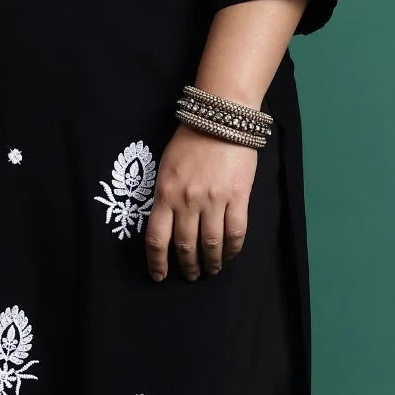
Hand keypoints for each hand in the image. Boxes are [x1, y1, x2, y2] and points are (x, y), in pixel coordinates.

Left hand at [143, 124, 257, 280]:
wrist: (220, 118)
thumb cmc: (190, 140)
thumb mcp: (166, 167)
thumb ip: (165, 195)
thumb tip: (167, 223)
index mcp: (165, 194)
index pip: (156, 239)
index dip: (157, 263)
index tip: (159, 276)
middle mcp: (187, 201)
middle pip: (185, 246)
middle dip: (187, 266)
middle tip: (191, 275)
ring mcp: (214, 200)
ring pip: (211, 244)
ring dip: (211, 262)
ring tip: (212, 270)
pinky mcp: (238, 197)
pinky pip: (236, 232)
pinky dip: (233, 248)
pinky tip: (230, 254)